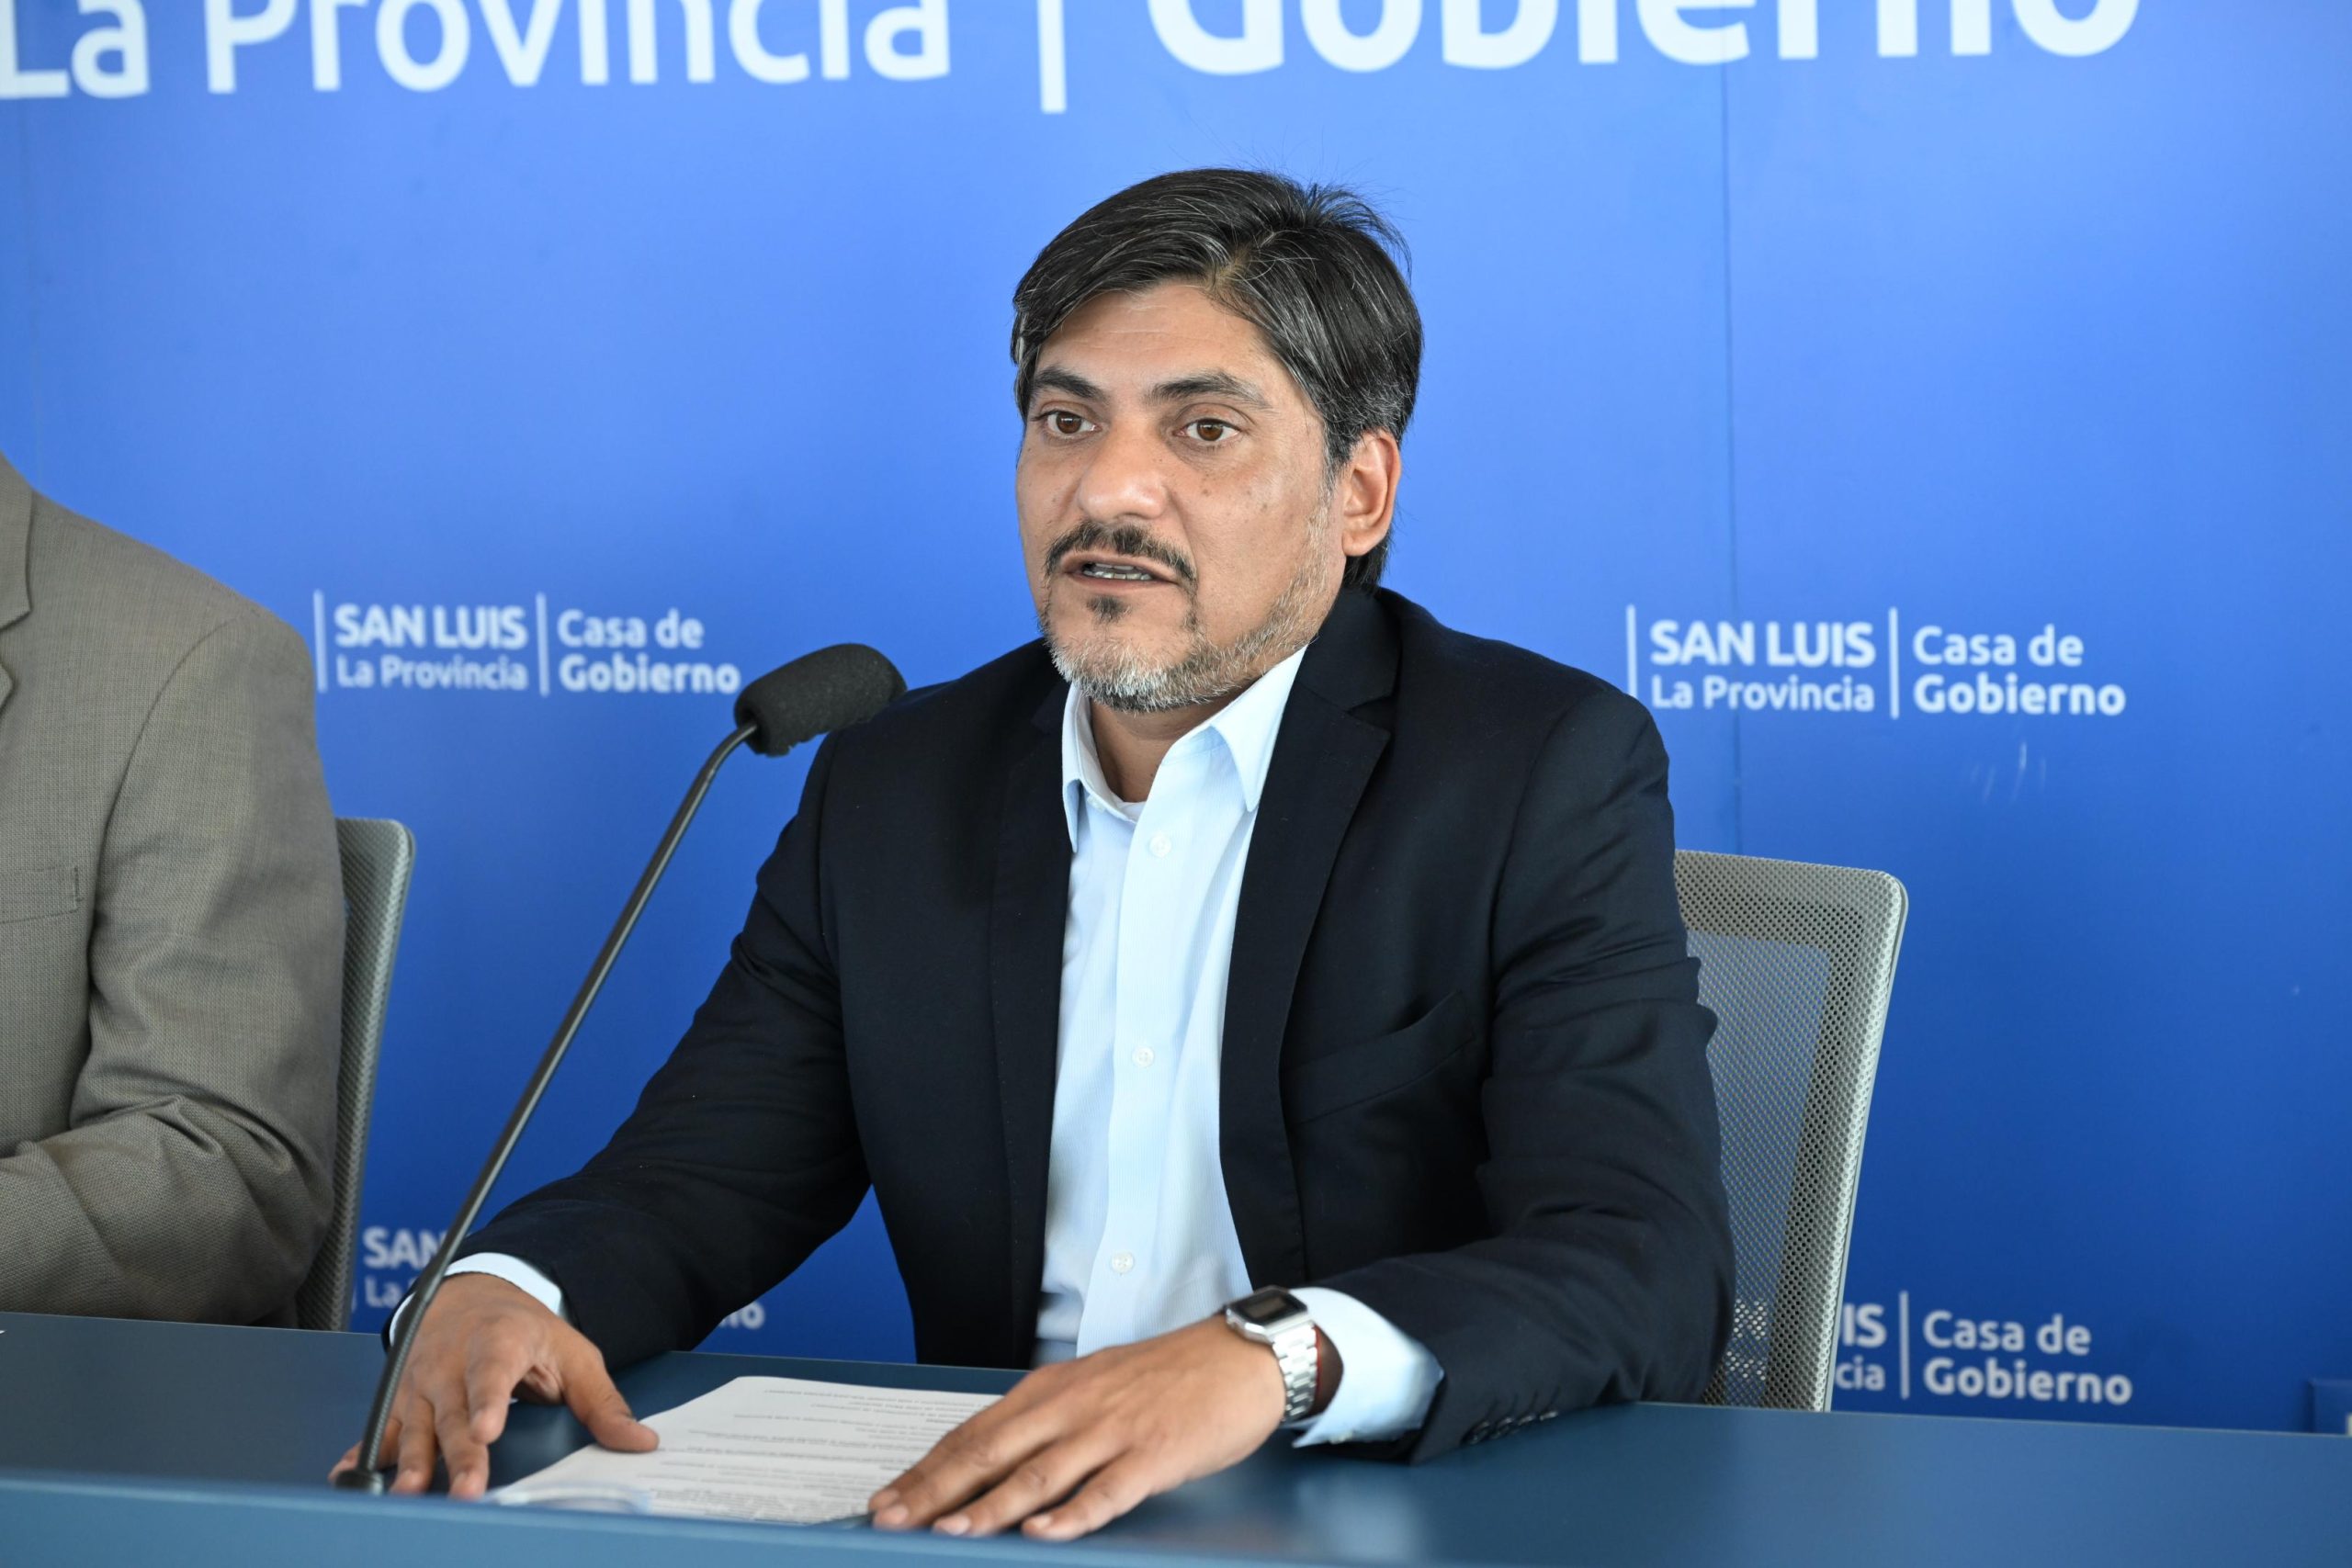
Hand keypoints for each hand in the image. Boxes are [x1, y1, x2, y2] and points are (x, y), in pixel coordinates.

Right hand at [328, 1273, 656, 1496]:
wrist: (470, 1297)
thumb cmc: (525, 1330)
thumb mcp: (573, 1354)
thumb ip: (603, 1402)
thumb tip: (640, 1442)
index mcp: (499, 1342)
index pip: (493, 1373)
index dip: (488, 1401)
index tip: (487, 1429)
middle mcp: (452, 1364)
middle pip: (456, 1415)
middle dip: (459, 1456)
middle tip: (466, 1491)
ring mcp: (420, 1384)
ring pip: (417, 1429)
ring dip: (412, 1463)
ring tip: (411, 1493)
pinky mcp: (401, 1403)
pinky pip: (381, 1432)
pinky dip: (364, 1453)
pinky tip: (348, 1476)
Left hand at [868, 1316, 1288, 1541]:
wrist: (1239, 1358)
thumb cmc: (1167, 1377)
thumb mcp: (1094, 1386)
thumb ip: (1047, 1421)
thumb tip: (993, 1460)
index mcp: (1052, 1390)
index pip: (975, 1432)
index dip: (928, 1468)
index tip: (888, 1497)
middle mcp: (1072, 1407)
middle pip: (992, 1452)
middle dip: (936, 1490)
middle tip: (893, 1519)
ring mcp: (1112, 1431)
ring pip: (1039, 1473)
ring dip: (990, 1506)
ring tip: (951, 1531)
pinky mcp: (1153, 1454)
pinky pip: (1106, 1490)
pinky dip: (1071, 1514)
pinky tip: (1043, 1533)